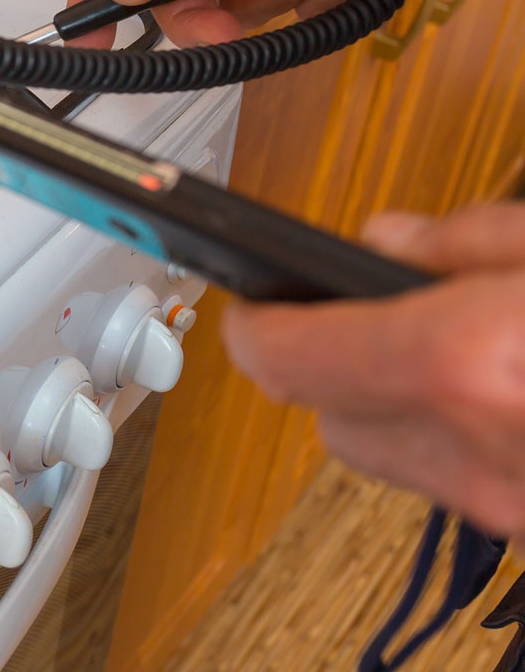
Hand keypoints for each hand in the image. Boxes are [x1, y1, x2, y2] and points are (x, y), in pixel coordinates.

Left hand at [222, 203, 524, 540]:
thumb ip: (467, 239)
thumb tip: (388, 240)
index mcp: (463, 365)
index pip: (281, 358)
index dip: (250, 325)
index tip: (247, 299)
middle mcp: (471, 454)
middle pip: (327, 417)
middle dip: (332, 360)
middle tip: (366, 310)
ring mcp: (501, 506)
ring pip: (387, 459)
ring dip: (392, 405)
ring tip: (450, 347)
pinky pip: (453, 485)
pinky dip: (453, 441)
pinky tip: (497, 396)